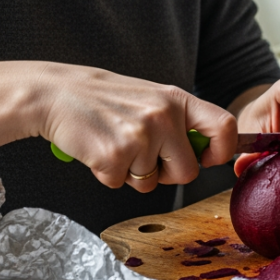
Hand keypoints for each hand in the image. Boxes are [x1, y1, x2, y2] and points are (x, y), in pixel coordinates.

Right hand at [38, 64, 237, 192]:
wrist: (55, 93)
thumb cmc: (104, 99)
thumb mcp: (152, 98)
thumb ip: (180, 122)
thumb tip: (207, 154)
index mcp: (177, 100)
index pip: (224, 126)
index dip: (222, 150)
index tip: (207, 158)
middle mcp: (163, 117)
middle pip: (188, 172)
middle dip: (167, 175)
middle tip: (144, 157)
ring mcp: (140, 137)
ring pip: (152, 184)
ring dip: (132, 174)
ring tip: (115, 144)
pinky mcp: (114, 156)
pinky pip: (121, 185)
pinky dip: (108, 175)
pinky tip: (98, 150)